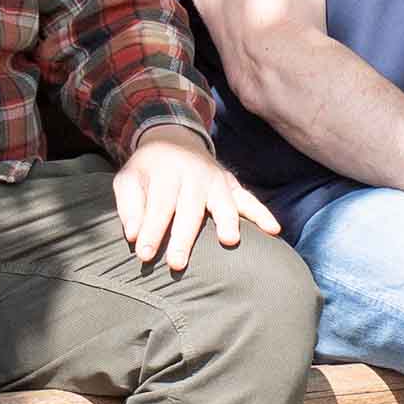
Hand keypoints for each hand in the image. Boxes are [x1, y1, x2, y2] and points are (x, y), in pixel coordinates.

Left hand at [114, 124, 280, 271]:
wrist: (174, 138)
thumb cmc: (148, 170)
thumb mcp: (129, 178)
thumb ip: (129, 205)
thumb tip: (132, 235)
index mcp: (165, 172)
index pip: (158, 205)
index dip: (151, 230)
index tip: (144, 255)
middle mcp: (193, 174)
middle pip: (189, 209)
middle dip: (183, 237)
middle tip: (177, 264)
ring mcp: (215, 179)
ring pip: (223, 202)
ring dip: (227, 221)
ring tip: (230, 240)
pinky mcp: (231, 185)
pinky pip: (249, 200)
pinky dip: (262, 213)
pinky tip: (273, 229)